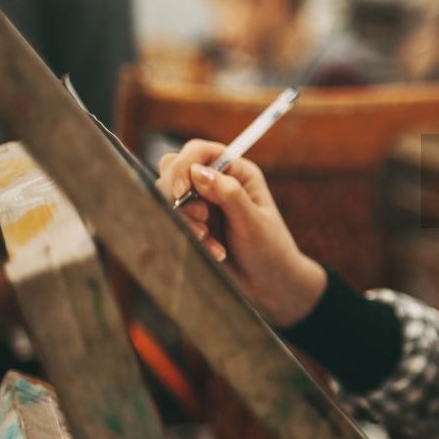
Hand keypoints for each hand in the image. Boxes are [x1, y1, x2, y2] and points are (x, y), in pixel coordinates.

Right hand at [156, 140, 326, 327]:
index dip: (183, 166)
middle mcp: (216, 184)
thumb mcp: (253, 222)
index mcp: (236, 173)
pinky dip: (186, 237)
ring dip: (184, 221)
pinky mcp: (191, 226)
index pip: (199, 152)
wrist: (270, 285)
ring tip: (210, 241)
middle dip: (178, 194)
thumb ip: (228, 194)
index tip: (181, 191)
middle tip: (202, 218)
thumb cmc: (270, 250)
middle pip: (173, 169)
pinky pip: (171, 222)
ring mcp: (201, 205)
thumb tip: (197, 171)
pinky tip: (212, 252)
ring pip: (167, 198)